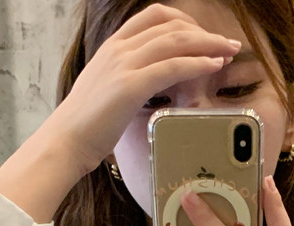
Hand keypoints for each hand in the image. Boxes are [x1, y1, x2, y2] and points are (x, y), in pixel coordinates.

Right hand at [47, 5, 241, 176]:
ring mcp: (124, 65)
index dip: (185, 22)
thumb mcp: (107, 90)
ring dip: (208, 44)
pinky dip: (198, 63)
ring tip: (229, 52)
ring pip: (175, 41)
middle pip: (171, 25)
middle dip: (204, 32)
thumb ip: (127, 78)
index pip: (154, 17)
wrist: (65, 142)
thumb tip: (150, 84)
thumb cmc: (87, 125)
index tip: (203, 37)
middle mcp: (119, 49)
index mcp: (113, 46)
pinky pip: (172, 66)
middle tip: (226, 43)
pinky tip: (214, 66)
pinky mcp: (130, 87)